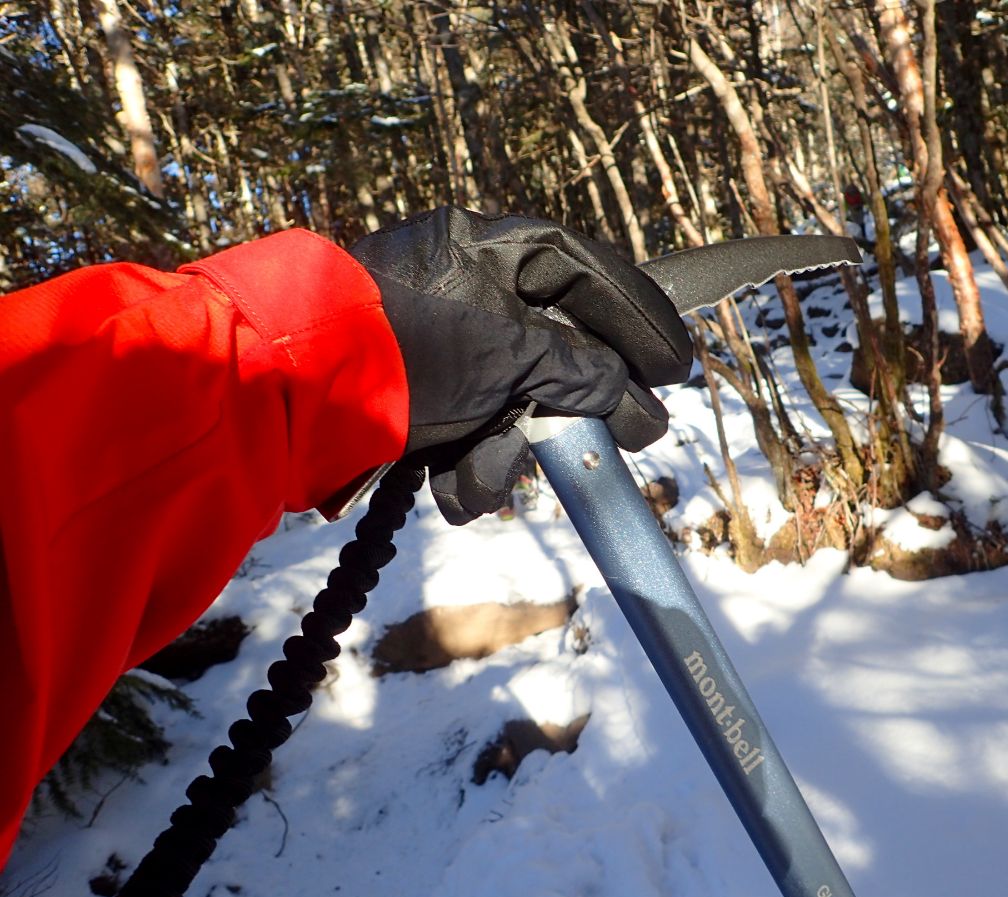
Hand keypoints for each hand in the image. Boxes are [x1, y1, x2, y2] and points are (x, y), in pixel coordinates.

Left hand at [350, 207, 690, 523]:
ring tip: (488, 478)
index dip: (636, 315)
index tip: (674, 363)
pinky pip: (463, 428)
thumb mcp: (509, 354)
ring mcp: (435, 345)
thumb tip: (630, 395)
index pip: (582, 270)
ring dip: (507, 449)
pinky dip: (465, 463)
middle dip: (579, 403)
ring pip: (508, 399)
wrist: (288, 395)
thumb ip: (578, 370)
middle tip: (636, 432)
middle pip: (552, 346)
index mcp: (485, 249)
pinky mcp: (409, 395)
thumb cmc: (407, 350)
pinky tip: (456, 489)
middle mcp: (463, 290)